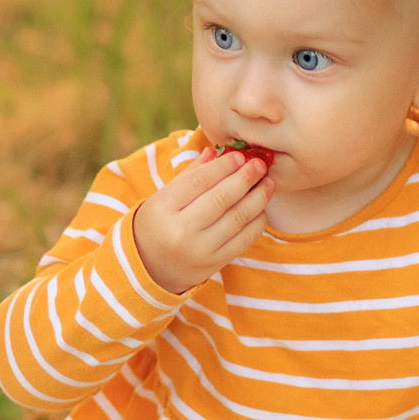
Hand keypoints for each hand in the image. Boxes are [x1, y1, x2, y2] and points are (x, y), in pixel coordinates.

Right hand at [133, 149, 272, 291]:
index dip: (223, 166)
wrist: (151, 266)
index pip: (198, 181)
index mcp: (164, 208)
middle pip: (221, 198)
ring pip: (237, 218)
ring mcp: (200, 249)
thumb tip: (217, 152)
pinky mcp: (215, 263)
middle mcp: (181, 230)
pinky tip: (261, 208)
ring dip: (258, 198)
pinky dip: (257, 221)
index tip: (240, 156)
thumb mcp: (164, 196)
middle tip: (260, 165)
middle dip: (245, 178)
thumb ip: (191, 174)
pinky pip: (244, 239)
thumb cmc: (159, 223)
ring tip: (267, 183)